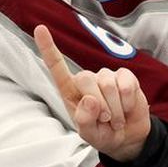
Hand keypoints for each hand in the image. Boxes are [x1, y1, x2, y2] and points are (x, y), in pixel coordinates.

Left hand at [35, 24, 150, 160]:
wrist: (127, 137)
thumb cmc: (102, 134)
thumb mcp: (89, 135)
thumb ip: (85, 121)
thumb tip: (90, 100)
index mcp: (70, 91)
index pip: (57, 67)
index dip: (48, 48)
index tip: (40, 28)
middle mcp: (86, 80)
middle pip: (86, 79)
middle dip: (98, 105)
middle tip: (105, 121)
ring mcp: (106, 76)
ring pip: (107, 84)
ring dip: (115, 108)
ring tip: (116, 119)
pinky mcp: (125, 77)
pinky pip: (126, 83)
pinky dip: (127, 101)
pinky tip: (127, 109)